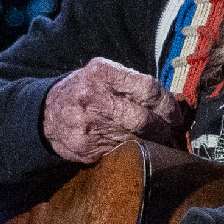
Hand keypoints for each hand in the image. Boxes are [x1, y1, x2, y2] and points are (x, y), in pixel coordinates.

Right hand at [43, 58, 188, 162]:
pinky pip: (120, 150)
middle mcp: (93, 97)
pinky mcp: (85, 146)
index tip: (175, 114)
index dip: (168, 104)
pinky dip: (132, 150)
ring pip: (135, 137)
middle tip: (170, 132)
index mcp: (101, 73)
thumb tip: (178, 101)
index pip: (148, 88)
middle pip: (143, 118)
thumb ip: (136, 86)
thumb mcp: (104, 78)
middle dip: (163, 128)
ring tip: (156, 140)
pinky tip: (132, 146)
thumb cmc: (84, 92)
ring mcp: (87, 123)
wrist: (44, 114)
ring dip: (151, 142)